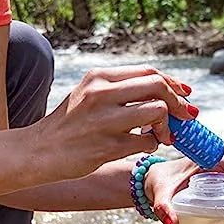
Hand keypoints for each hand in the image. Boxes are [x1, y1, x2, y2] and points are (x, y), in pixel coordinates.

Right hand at [35, 65, 195, 179]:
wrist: (38, 151)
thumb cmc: (67, 125)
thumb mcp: (88, 94)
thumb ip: (119, 90)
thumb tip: (162, 90)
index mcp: (99, 77)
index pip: (148, 72)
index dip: (173, 83)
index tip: (184, 94)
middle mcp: (102, 94)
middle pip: (158, 86)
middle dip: (178, 102)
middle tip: (185, 115)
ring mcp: (105, 120)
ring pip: (157, 111)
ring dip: (166, 126)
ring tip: (161, 135)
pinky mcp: (108, 146)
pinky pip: (147, 142)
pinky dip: (152, 145)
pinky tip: (142, 146)